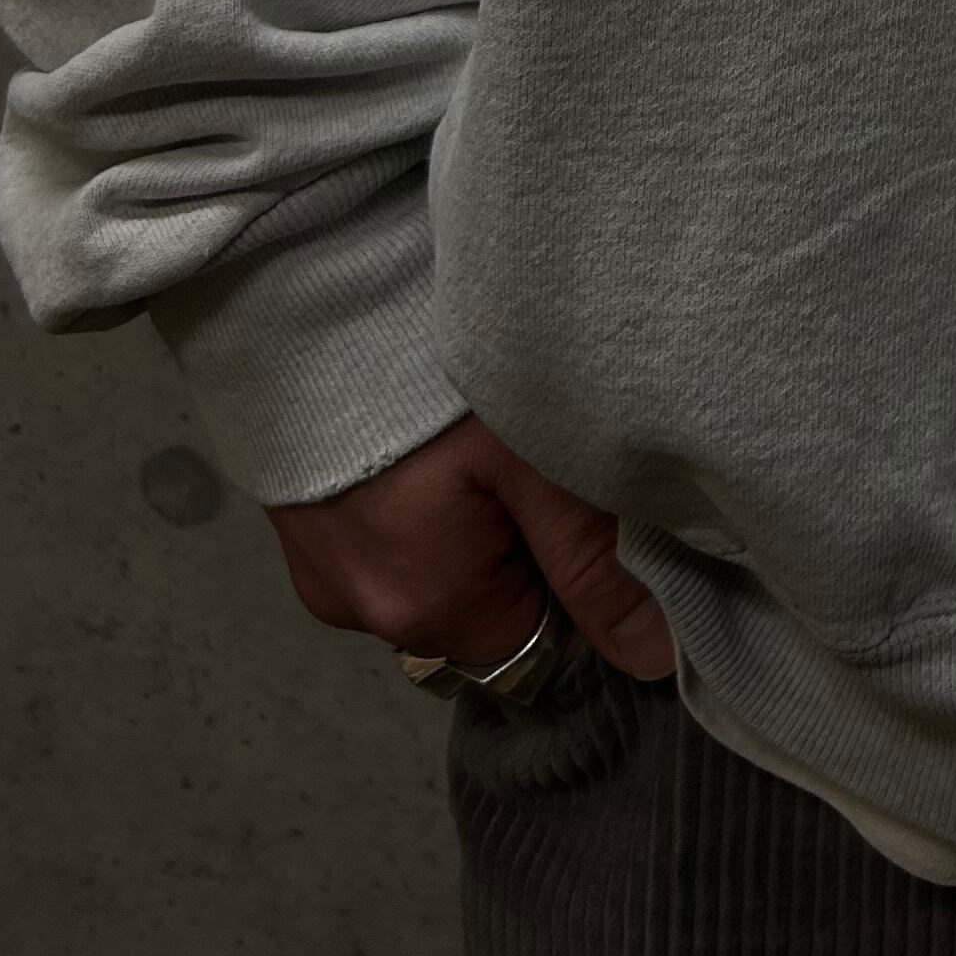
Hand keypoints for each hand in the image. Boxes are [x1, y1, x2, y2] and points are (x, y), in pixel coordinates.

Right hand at [265, 413, 678, 685]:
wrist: (310, 293)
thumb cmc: (432, 378)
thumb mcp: (538, 463)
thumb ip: (595, 566)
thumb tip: (656, 662)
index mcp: (429, 612)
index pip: (538, 643)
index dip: (576, 582)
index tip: (586, 503)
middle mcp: (363, 612)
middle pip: (482, 610)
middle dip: (520, 545)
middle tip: (532, 449)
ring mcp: (321, 567)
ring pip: (434, 570)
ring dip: (466, 520)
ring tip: (475, 428)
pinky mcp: (300, 520)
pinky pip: (385, 535)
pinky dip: (417, 498)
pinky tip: (426, 428)